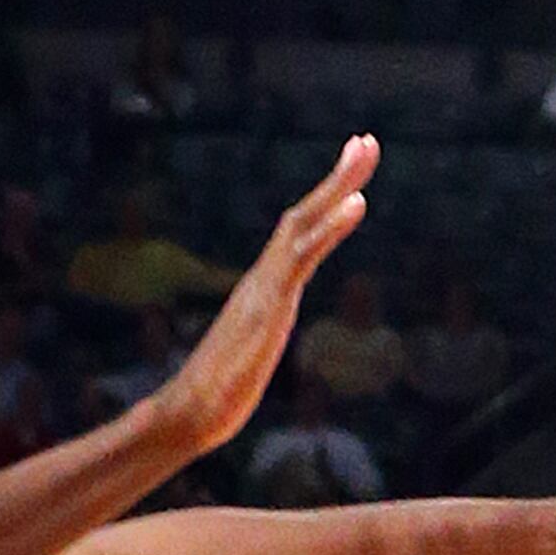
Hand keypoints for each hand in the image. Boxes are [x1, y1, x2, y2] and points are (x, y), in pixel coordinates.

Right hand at [159, 140, 376, 456]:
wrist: (188, 414)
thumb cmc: (214, 396)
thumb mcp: (248, 362)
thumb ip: (254, 345)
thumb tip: (252, 352)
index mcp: (263, 289)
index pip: (297, 234)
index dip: (325, 204)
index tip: (351, 176)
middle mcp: (264, 278)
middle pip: (304, 214)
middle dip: (338, 177)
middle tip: (367, 140)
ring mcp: (266, 287)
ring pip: (305, 221)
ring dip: (339, 184)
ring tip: (366, 149)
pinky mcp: (271, 304)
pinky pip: (305, 255)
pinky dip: (332, 225)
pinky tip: (359, 202)